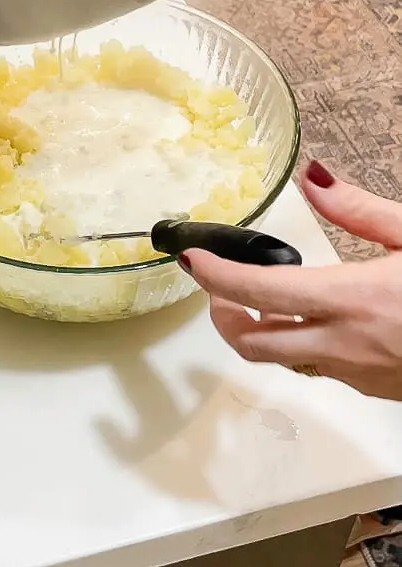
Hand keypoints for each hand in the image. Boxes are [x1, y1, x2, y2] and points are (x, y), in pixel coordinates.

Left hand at [182, 161, 401, 399]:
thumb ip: (359, 209)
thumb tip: (312, 176)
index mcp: (352, 299)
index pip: (257, 294)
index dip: (214, 277)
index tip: (191, 257)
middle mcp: (345, 345)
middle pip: (254, 346)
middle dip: (222, 316)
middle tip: (216, 286)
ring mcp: (359, 375)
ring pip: (285, 361)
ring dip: (260, 333)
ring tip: (261, 298)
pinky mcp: (375, 391)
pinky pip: (319, 369)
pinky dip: (300, 343)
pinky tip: (319, 317)